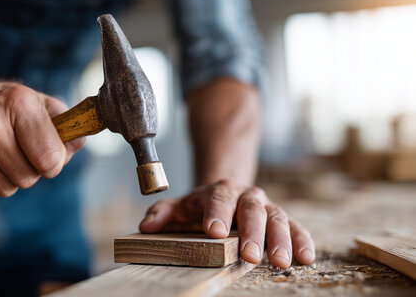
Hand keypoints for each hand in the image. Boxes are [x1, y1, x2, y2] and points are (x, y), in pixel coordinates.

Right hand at [0, 81, 84, 198]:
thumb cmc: (8, 107)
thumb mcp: (41, 106)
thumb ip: (67, 127)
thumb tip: (75, 145)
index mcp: (18, 101)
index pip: (49, 157)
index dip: (54, 162)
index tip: (48, 155)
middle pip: (27, 176)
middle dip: (31, 170)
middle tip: (20, 151)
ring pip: (6, 188)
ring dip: (10, 179)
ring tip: (1, 156)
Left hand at [139, 180, 314, 267]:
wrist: (225, 192)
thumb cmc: (199, 206)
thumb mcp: (177, 206)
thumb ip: (161, 213)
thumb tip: (146, 226)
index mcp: (219, 191)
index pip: (218, 198)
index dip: (216, 213)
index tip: (213, 231)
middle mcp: (246, 196)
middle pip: (251, 209)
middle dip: (252, 232)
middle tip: (250, 254)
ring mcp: (266, 207)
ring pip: (277, 218)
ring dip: (280, 240)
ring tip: (281, 261)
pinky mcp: (281, 219)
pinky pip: (296, 227)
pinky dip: (302, 241)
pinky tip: (306, 258)